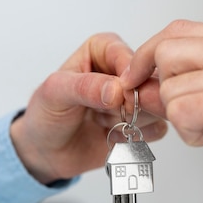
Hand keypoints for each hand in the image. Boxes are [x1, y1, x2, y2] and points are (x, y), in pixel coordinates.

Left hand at [10, 32, 166, 183]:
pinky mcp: (141, 123)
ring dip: (129, 121)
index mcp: (102, 50)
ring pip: (155, 107)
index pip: (129, 57)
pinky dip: (134, 137)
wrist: (46, 151)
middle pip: (149, 82)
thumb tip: (116, 89)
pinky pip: (156, 129)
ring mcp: (134, 98)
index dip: (128, 77)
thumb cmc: (46, 115)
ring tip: (102, 123)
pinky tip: (112, 136)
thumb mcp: (55, 93)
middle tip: (111, 114)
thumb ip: (85, 87)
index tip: (118, 95)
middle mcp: (122, 72)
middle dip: (132, 103)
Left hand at [122, 20, 202, 202]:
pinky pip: (180, 112)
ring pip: (169, 88)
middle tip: (193, 117)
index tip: (133, 79)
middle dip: (163, 90)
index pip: (178, 30)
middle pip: (166, 51)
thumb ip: (182, 88)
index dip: (147, 54)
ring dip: (183, 120)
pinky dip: (192, 135)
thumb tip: (137, 84)